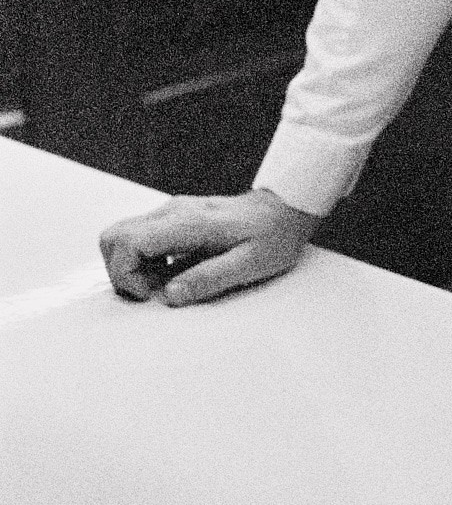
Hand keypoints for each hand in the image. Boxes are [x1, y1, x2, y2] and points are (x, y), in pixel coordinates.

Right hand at [99, 188, 319, 305]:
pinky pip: (140, 239)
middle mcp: (173, 211)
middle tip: (153, 292)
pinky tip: (172, 274)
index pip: (126, 241)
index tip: (153, 294)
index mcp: (187, 222)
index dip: (127, 276)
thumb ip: (208, 279)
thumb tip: (169, 297)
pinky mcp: (175, 218)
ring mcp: (172, 212)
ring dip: (133, 268)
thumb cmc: (272, 235)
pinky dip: (144, 262)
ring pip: (123, 237)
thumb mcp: (249, 264)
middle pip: (113, 236)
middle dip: (121, 273)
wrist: (286, 208)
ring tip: (165, 285)